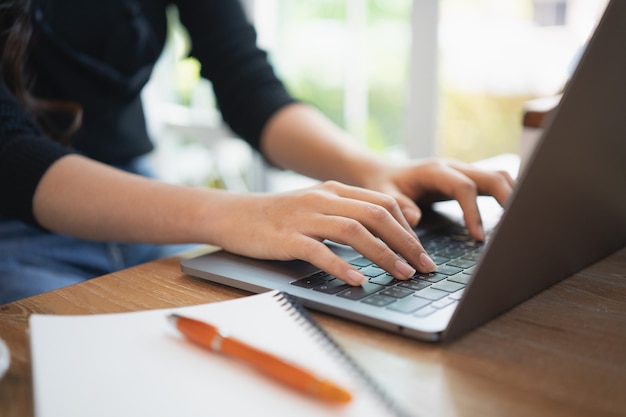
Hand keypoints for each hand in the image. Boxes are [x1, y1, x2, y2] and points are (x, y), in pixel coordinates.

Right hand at [210, 181, 436, 285]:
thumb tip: (382, 238)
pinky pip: (320, 251)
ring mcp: (305, 216)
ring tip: (402, 274)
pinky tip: (357, 280)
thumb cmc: (277, 217)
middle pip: (376, 215)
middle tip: (424, 267)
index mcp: (335, 190)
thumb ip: (345, 214)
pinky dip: (342, 266)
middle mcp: (324, 198)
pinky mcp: (287, 236)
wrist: (232, 214)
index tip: (421, 252)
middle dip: (406, 243)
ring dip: (384, 255)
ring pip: (354, 231)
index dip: (408, 229)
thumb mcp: (315, 207)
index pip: (383, 204)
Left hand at [362, 158, 515, 240]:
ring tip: (523, 223)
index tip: (479, 238)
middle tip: (518, 227)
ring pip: (499, 177)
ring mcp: (463, 173)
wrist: (383, 173)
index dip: (474, 212)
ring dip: (514, 196)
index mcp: (435, 171)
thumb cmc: (384, 186)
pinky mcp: (468, 180)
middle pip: (492, 177)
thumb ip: (398, 206)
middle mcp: (454, 168)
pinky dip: (508, 196)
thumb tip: (415, 218)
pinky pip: (494, 184)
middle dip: (509, 200)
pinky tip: (515, 217)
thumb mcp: (384, 195)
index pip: (464, 188)